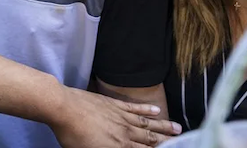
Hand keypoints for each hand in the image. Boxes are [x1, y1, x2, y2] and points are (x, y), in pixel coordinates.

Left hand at [51, 88, 180, 147]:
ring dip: (163, 127)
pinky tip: (157, 110)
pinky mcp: (112, 104)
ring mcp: (119, 116)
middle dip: (167, 142)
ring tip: (178, 128)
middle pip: (150, 139)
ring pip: (146, 123)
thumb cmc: (70, 135)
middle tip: (184, 142)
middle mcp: (124, 133)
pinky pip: (133, 108)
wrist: (62, 107)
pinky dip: (146, 109)